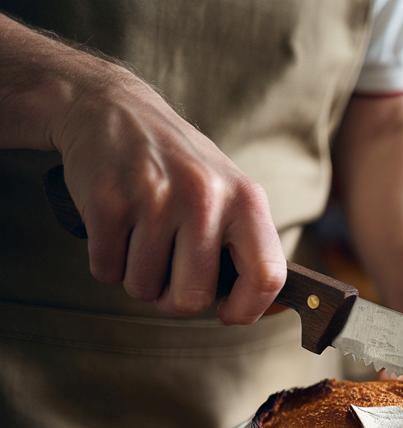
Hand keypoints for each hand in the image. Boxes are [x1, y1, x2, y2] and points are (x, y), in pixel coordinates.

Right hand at [52, 66, 284, 323]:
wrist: (114, 109)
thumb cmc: (181, 167)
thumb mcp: (230, 191)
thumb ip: (248, 244)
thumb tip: (265, 308)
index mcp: (246, 200)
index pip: (266, 277)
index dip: (248, 309)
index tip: (227, 313)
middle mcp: (205, 198)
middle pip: (192, 298)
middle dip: (173, 299)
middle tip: (167, 274)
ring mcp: (155, 199)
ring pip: (143, 289)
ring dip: (137, 277)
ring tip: (141, 239)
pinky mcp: (108, 202)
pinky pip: (106, 271)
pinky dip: (106, 262)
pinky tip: (115, 229)